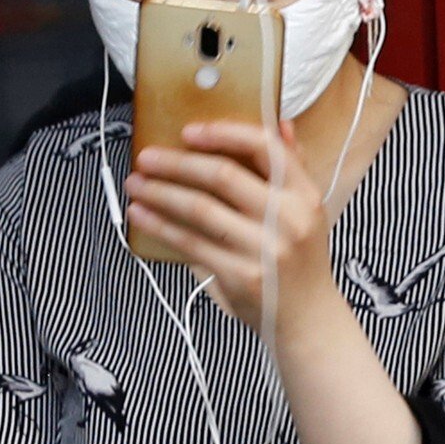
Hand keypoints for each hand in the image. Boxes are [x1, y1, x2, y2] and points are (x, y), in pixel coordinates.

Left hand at [126, 117, 331, 331]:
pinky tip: (141, 215)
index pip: (264, 147)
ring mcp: (264, 248)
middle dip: (177, 163)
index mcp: (304, 194)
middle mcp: (287, 218)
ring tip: (135, 184)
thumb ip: (293, 168)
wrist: (308, 320)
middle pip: (222, 176)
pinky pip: (191, 243)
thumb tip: (279, 123)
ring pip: (200, 209)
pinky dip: (160, 226)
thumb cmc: (300, 261)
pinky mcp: (241, 275)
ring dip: (160, 193)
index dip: (222, 133)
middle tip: (146, 157)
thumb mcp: (307, 212)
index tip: (188, 131)